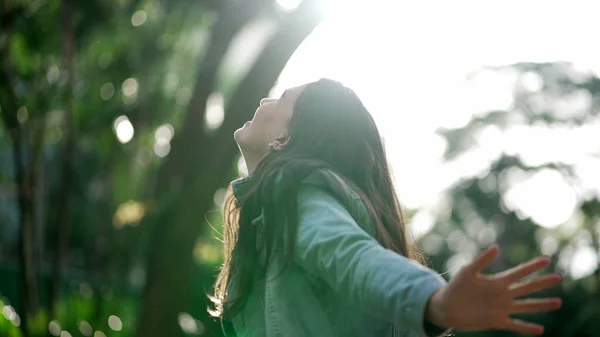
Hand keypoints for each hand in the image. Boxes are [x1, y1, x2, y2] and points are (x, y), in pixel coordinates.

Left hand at [426, 244, 561, 334]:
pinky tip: (541, 329)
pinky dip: (527, 328)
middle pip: (527, 288)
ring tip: (558, 302)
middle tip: (559, 277)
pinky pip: (515, 325)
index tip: (546, 260)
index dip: (532, 266)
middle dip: (543, 283)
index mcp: (497, 281)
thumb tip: (497, 247)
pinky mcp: (497, 321)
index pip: (519, 272)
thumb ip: (482, 260)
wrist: (446, 307)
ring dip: (542, 304)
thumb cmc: (456, 287)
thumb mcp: (468, 271)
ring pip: (526, 306)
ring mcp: (502, 308)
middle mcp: (503, 294)